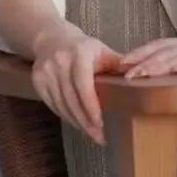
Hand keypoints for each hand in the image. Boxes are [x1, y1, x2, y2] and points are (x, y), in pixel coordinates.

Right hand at [31, 30, 126, 144]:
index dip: (91, 107)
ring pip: (61, 105)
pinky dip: (66, 116)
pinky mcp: (37, 82)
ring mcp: (45, 73)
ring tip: (91, 134)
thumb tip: (140, 76)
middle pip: (72, 99)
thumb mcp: (102, 51)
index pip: (84, 86)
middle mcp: (60, 63)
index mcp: (79, 54)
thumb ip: (118, 64)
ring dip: (76, 122)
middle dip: (86, 121)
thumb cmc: (84, 48)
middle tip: (99, 137)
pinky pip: (53, 105)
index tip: (101, 124)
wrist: (52, 39)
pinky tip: (77, 123)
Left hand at [122, 32, 176, 87]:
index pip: (159, 46)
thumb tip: (164, 86)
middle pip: (162, 49)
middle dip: (141, 59)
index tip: (121, 64)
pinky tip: (173, 70)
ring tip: (140, 73)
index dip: (140, 53)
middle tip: (122, 70)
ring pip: (176, 54)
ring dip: (156, 63)